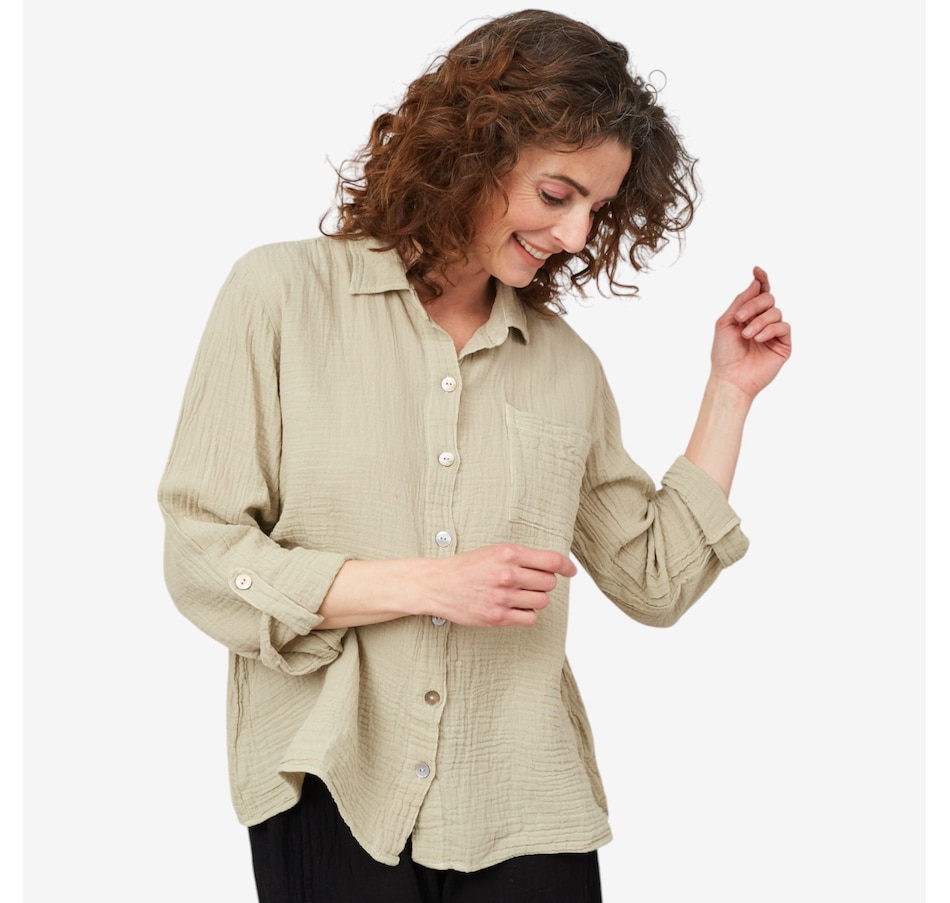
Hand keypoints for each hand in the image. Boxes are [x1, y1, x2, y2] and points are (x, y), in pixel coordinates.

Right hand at [427, 543, 576, 627]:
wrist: (438, 584)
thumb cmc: (466, 567)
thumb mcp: (495, 552)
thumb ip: (522, 557)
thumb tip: (553, 565)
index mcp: (508, 554)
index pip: (552, 560)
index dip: (567, 566)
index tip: (571, 571)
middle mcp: (507, 574)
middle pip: (549, 583)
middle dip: (543, 583)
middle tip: (529, 583)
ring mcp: (503, 597)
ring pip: (542, 601)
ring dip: (534, 599)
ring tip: (518, 595)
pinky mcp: (498, 617)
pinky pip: (530, 618)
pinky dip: (526, 614)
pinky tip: (514, 607)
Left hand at [710, 266, 791, 399]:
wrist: (730, 378)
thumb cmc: (724, 354)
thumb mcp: (726, 322)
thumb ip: (741, 302)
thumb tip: (755, 283)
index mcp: (748, 315)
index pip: (758, 293)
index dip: (761, 280)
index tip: (757, 270)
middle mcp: (762, 321)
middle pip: (768, 298)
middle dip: (754, 305)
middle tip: (740, 318)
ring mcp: (774, 333)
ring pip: (775, 312)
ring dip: (759, 322)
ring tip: (747, 335)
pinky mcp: (783, 344)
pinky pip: (783, 327)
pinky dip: (770, 330)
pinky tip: (758, 339)